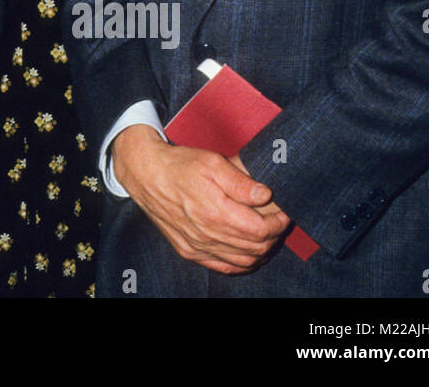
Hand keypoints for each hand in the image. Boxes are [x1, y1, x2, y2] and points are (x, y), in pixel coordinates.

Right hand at [112, 126, 289, 273]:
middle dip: (273, 235)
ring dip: (260, 250)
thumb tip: (266, 195)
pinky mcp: (188, 250)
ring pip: (242, 260)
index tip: (283, 210)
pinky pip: (222, 266)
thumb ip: (240, 182)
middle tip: (277, 219)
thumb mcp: (211, 162)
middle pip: (255, 248)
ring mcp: (197, 246)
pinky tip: (245, 250)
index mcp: (215, 212)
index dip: (278, 222)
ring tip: (264, 232)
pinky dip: (240, 262)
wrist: (145, 174)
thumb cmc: (179, 164)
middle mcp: (207, 235)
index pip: (261, 230)